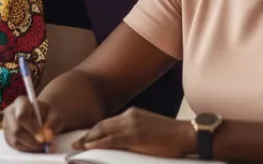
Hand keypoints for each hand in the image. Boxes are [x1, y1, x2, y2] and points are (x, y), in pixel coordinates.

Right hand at [3, 96, 63, 152]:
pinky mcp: (7, 136)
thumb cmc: (48, 114)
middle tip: (45, 145)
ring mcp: (6, 124)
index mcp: (21, 102)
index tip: (43, 138)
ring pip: (15, 140)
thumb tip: (47, 136)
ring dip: (31, 146)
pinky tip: (36, 146)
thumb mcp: (55, 116)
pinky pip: (15, 146)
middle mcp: (10, 112)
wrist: (43, 115)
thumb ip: (52, 125)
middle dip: (32, 141)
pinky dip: (27, 149)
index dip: (32, 129)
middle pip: (16, 130)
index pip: (22, 116)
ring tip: (44, 145)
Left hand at [74, 107, 195, 157]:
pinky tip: (89, 147)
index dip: (95, 130)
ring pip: (103, 132)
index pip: (108, 122)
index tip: (86, 137)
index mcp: (132, 114)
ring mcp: (131, 125)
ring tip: (78, 146)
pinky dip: (98, 143)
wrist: (187, 135)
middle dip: (87, 134)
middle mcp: (129, 116)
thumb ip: (135, 132)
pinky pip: (111, 140)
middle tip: (75, 142)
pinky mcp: (134, 136)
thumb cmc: (172, 136)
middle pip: (102, 125)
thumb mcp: (149, 128)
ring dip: (88, 139)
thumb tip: (124, 142)